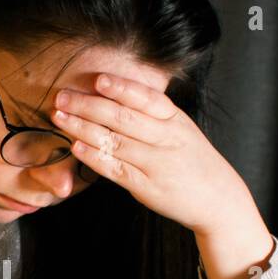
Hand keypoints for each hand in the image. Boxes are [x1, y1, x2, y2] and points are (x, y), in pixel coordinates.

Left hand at [51, 71, 253, 237]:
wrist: (219, 200)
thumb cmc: (194, 162)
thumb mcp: (182, 130)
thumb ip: (154, 115)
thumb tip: (117, 95)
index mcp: (175, 120)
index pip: (146, 98)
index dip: (121, 87)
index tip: (97, 78)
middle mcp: (166, 138)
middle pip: (122, 117)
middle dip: (88, 105)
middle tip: (62, 96)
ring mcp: (156, 163)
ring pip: (114, 141)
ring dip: (82, 127)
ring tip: (59, 117)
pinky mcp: (147, 186)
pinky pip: (115, 169)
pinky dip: (94, 157)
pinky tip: (75, 147)